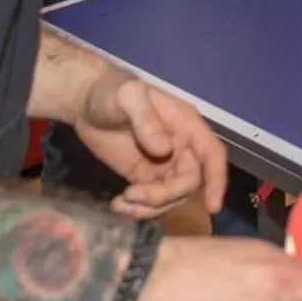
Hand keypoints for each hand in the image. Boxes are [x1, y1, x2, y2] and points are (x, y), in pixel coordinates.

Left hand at [74, 72, 229, 218]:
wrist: (85, 102)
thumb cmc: (111, 92)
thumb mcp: (128, 96)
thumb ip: (147, 120)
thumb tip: (165, 151)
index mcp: (186, 126)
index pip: (212, 155)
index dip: (217, 180)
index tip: (212, 206)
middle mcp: (181, 148)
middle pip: (189, 182)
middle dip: (165, 195)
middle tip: (132, 195)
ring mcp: (163, 164)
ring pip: (172, 196)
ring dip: (150, 207)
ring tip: (121, 204)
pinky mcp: (144, 176)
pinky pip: (151, 200)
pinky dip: (138, 208)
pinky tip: (117, 205)